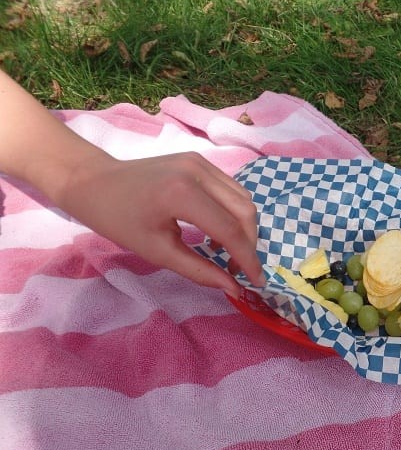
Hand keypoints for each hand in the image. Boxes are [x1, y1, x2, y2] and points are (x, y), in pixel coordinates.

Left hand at [57, 151, 264, 296]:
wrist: (94, 182)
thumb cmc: (118, 220)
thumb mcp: (157, 252)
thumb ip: (199, 271)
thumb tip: (233, 288)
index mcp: (182, 194)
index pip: (230, 229)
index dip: (248, 259)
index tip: (257, 282)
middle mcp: (197, 171)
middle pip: (245, 211)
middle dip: (249, 244)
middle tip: (238, 270)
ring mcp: (200, 162)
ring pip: (243, 199)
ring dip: (244, 229)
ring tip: (228, 253)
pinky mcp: (200, 161)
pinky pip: (230, 190)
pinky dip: (233, 214)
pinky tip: (218, 232)